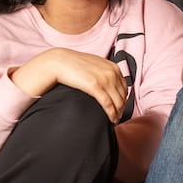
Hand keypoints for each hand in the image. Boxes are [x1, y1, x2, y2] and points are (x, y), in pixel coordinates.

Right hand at [10, 48, 128, 120]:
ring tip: (114, 120)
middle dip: (122, 108)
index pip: (124, 87)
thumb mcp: (93, 65)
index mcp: (113, 67)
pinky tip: (111, 119)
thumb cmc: (73, 65)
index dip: (123, 99)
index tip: (119, 107)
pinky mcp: (95, 86)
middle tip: (118, 117)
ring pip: (118, 102)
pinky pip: (108, 104)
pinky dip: (112, 114)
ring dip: (118, 113)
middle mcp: (112, 72)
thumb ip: (103, 72)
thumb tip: (108, 83)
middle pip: (123, 96)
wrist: (59, 62)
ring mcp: (105, 79)